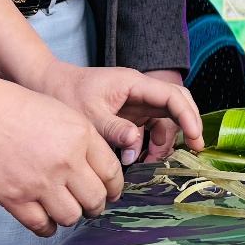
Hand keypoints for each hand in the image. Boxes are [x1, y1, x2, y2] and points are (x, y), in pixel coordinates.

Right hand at [0, 79, 122, 237]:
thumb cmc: (19, 108)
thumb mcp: (64, 113)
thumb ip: (84, 140)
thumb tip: (98, 169)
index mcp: (82, 136)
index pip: (111, 172)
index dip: (114, 188)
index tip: (112, 194)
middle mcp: (66, 161)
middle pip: (95, 199)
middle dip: (96, 206)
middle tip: (90, 207)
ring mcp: (40, 181)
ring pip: (71, 216)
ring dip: (71, 216)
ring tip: (65, 210)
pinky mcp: (15, 198)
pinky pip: (40, 225)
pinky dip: (46, 226)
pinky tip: (45, 220)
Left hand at [35, 62, 205, 163]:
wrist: (49, 86)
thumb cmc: (67, 94)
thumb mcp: (89, 114)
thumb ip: (113, 128)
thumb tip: (136, 143)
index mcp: (134, 83)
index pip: (172, 95)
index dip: (188, 115)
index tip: (195, 136)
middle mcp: (141, 90)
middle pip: (177, 103)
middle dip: (188, 124)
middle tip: (195, 148)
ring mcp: (138, 101)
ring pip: (166, 118)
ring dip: (165, 140)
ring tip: (151, 160)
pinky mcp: (131, 113)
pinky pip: (151, 127)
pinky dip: (151, 143)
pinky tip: (141, 158)